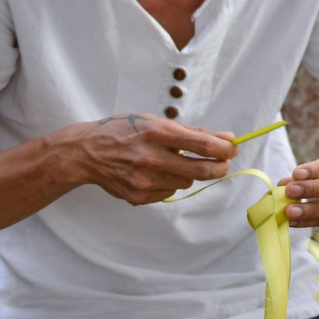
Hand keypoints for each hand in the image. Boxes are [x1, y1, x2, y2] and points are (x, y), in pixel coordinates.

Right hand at [67, 114, 234, 205]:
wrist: (85, 153)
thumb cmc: (124, 131)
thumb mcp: (156, 122)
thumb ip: (193, 132)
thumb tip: (227, 139)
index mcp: (157, 133)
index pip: (202, 145)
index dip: (224, 149)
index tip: (233, 149)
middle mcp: (150, 158)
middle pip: (200, 170)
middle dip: (218, 168)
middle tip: (223, 164)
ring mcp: (142, 180)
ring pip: (186, 182)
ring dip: (188, 173)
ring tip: (171, 161)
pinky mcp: (137, 196)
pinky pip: (168, 193)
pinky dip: (169, 183)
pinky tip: (154, 173)